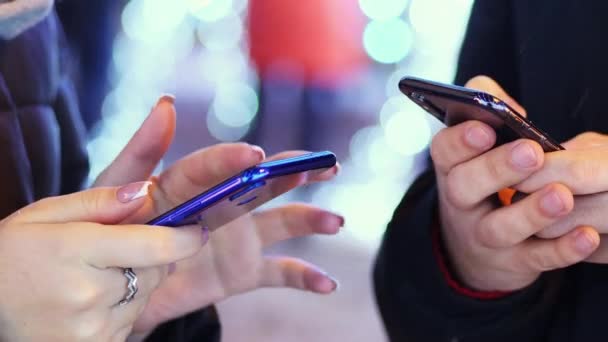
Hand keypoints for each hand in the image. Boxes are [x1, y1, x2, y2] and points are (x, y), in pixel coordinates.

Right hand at [0, 183, 204, 340]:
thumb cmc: (12, 254)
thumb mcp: (46, 214)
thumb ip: (99, 202)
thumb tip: (146, 192)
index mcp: (77, 251)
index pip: (156, 246)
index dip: (185, 237)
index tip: (198, 230)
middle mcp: (88, 295)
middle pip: (155, 271)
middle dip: (154, 256)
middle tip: (125, 248)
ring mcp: (91, 330)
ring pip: (145, 297)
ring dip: (137, 283)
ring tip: (98, 276)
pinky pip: (131, 322)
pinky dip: (123, 308)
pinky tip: (93, 301)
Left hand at [94, 96, 341, 334]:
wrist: (117, 288)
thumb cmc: (111, 232)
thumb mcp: (114, 191)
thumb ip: (141, 151)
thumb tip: (167, 103)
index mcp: (191, 182)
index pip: (214, 167)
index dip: (232, 161)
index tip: (253, 156)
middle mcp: (223, 205)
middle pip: (264, 184)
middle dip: (295, 172)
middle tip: (324, 165)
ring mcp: (237, 238)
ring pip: (282, 223)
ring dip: (310, 219)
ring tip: (334, 221)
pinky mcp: (242, 271)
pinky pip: (279, 272)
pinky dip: (305, 277)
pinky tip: (327, 283)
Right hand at [433, 76, 598, 291]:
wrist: (477, 247)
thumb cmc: (487, 181)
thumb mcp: (475, 149)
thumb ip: (485, 111)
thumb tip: (500, 103)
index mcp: (452, 168)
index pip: (444, 152)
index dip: (460, 141)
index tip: (485, 128)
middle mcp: (461, 203)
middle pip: (464, 188)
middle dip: (496, 168)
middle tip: (531, 153)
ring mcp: (483, 236)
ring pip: (499, 228)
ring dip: (531, 212)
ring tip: (562, 195)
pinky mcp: (512, 263)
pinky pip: (536, 259)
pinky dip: (561, 250)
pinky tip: (587, 235)